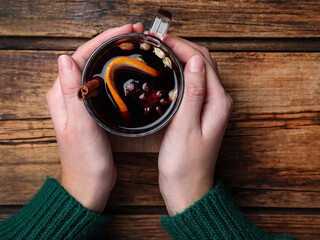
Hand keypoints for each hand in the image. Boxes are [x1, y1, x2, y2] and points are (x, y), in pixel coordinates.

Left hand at [46, 23, 144, 212]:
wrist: (88, 184)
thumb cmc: (84, 160)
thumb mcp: (79, 126)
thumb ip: (72, 92)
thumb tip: (64, 58)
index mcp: (61, 94)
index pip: (80, 55)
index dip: (103, 39)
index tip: (125, 31)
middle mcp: (68, 95)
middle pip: (89, 58)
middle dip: (111, 42)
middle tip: (134, 34)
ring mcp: (80, 102)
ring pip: (97, 68)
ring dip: (114, 54)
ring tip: (134, 45)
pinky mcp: (91, 110)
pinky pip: (103, 83)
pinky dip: (116, 72)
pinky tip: (128, 70)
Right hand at [158, 35, 232, 215]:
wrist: (187, 188)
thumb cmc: (185, 164)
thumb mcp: (186, 127)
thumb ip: (193, 93)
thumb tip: (195, 61)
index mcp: (217, 102)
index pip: (202, 61)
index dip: (182, 46)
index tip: (160, 40)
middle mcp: (218, 101)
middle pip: (203, 62)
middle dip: (182, 47)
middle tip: (157, 42)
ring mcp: (210, 106)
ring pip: (198, 70)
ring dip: (181, 57)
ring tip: (160, 51)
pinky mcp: (200, 112)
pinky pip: (193, 83)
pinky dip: (181, 72)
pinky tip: (167, 72)